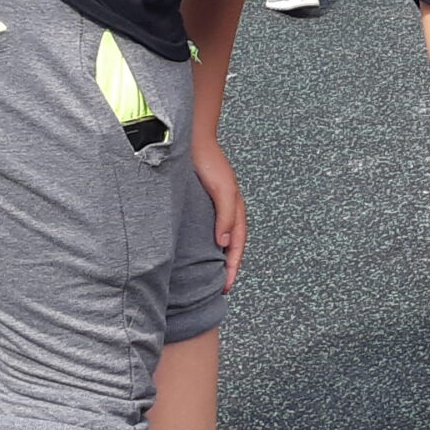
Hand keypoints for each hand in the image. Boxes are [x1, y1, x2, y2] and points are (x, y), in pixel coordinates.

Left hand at [194, 137, 247, 290]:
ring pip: (220, 239)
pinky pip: (207, 230)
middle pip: (231, 246)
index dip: (233, 268)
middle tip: (219, 288)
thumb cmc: (210, 162)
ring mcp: (215, 208)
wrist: (192, 141)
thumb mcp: (222, 190)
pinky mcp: (201, 204)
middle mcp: (227, 212)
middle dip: (228, 267)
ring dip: (218, 257)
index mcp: (236, 211)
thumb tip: (224, 243)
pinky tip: (196, 251)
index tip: (225, 287)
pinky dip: (206, 244)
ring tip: (209, 275)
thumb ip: (225, 217)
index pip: (237, 246)